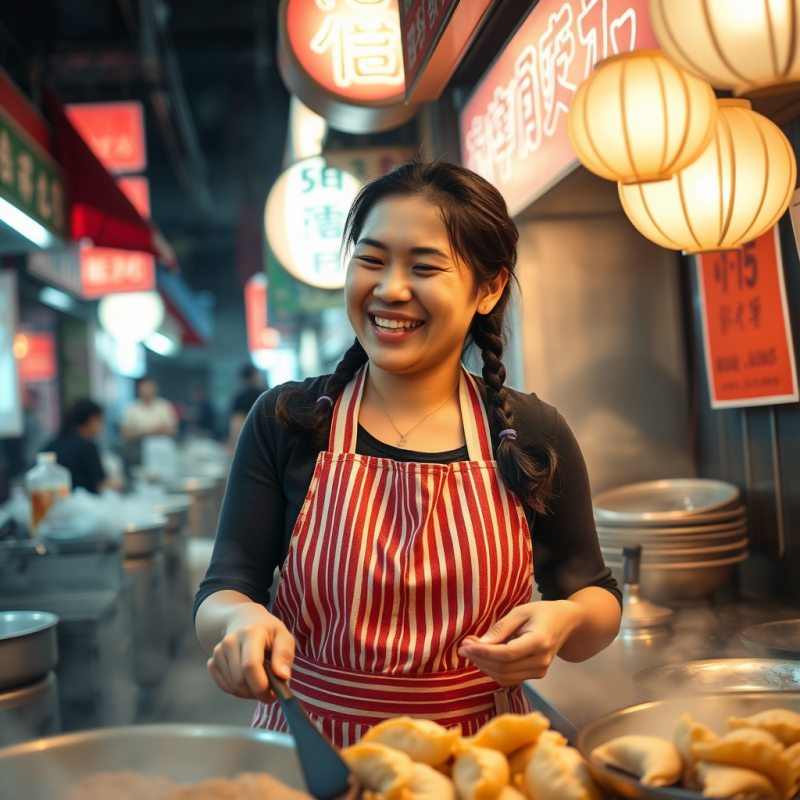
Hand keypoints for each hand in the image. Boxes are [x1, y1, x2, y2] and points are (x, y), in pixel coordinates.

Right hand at [207, 604, 295, 703]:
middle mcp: (230, 642)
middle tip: (269, 690)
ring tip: (260, 682)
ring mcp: (219, 652)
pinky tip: (247, 680)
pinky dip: (238, 690)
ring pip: (232, 687)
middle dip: (257, 692)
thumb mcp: (284, 636)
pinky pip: (224, 687)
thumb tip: (282, 676)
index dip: (261, 686)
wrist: (243, 620)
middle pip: (240, 680)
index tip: (273, 694)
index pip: (250, 665)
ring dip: (248, 693)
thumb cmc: (267, 631)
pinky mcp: (213, 662)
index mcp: (250, 633)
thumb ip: (284, 654)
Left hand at [457, 601, 582, 685]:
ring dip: (484, 666)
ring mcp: (539, 671)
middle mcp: (540, 661)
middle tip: (463, 646)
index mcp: (539, 642)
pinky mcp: (535, 675)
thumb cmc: (541, 612)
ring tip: (470, 650)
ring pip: (504, 677)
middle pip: (503, 668)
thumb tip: (480, 643)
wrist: (565, 623)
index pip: (506, 654)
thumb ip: (500, 628)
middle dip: (479, 659)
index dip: (484, 652)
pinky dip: (493, 669)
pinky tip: (483, 656)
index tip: (466, 645)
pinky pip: (509, 678)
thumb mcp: (520, 611)